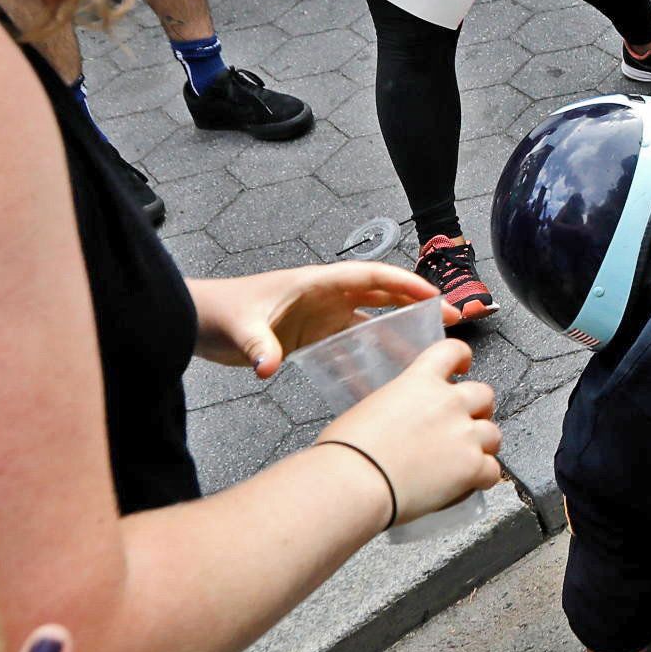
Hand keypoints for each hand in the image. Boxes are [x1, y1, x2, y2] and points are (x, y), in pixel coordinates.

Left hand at [192, 261, 438, 375]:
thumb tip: (267, 368)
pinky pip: (352, 344)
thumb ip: (257, 346)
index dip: (404, 283)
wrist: (197, 322)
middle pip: (381, 295)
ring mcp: (321, 317)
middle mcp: (325, 297)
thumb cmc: (219, 312)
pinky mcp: (313, 337)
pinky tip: (388, 375)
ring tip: (432, 347)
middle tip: (453, 318)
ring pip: (372, 320)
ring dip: (402, 330)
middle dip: (418, 303)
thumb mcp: (239, 328)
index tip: (434, 296)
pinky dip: (372, 355)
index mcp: (315, 283)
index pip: (369, 277)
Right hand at [321, 336, 501, 523]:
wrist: (354, 482)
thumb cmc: (347, 451)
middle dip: (478, 409)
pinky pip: (493, 471)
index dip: (462, 358)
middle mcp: (448, 402)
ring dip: (483, 446)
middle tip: (464, 425)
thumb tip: (395, 425)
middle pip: (484, 395)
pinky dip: (483, 478)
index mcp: (418, 382)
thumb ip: (394, 409)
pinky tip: (468, 485)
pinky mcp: (472, 467)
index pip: (452, 351)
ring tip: (465, 460)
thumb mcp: (368, 410)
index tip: (464, 366)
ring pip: (494, 434)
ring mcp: (464, 434)